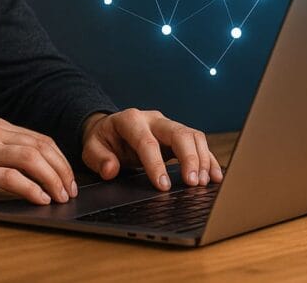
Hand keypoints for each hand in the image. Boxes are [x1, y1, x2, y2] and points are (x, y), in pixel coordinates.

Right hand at [0, 117, 77, 207]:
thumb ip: (3, 153)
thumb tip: (39, 172)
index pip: (40, 139)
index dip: (60, 159)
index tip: (68, 178)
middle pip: (40, 147)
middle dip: (61, 170)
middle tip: (69, 190)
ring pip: (30, 158)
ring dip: (51, 179)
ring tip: (59, 196)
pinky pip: (10, 177)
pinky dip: (30, 189)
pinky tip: (39, 199)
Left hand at [81, 109, 222, 190]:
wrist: (110, 128)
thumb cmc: (103, 139)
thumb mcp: (92, 148)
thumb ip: (99, 159)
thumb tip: (110, 169)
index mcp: (130, 120)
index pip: (147, 141)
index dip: (156, 164)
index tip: (163, 186)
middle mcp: (153, 119)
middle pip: (178, 133)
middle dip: (189, 158)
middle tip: (193, 183)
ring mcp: (168, 125)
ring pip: (192, 136)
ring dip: (202, 159)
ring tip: (203, 183)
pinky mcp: (178, 135)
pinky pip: (198, 143)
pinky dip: (208, 159)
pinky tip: (214, 176)